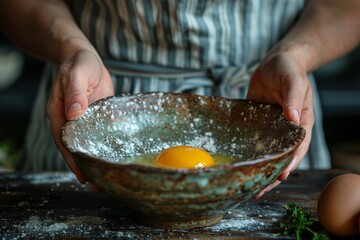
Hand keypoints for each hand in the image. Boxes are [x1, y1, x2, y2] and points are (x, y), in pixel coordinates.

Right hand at [46, 49, 113, 184]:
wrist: (86, 59)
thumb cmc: (79, 64)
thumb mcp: (77, 75)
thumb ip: (75, 93)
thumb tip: (75, 114)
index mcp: (60, 114)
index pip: (65, 141)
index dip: (73, 159)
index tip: (82, 174)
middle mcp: (70, 121)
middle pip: (76, 149)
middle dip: (85, 167)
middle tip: (98, 186)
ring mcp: (84, 121)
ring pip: (88, 145)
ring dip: (95, 162)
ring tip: (106, 181)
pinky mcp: (96, 118)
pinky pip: (99, 136)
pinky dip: (104, 148)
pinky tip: (113, 158)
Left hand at [247, 46, 313, 198]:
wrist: (276, 63)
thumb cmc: (288, 70)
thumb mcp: (293, 80)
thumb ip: (293, 97)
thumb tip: (290, 117)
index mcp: (300, 123)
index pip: (297, 148)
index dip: (290, 162)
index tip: (281, 176)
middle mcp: (286, 130)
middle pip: (281, 158)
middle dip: (271, 175)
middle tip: (258, 191)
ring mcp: (271, 129)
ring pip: (266, 154)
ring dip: (258, 170)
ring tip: (246, 187)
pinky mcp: (257, 125)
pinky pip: (252, 142)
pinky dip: (248, 154)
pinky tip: (239, 165)